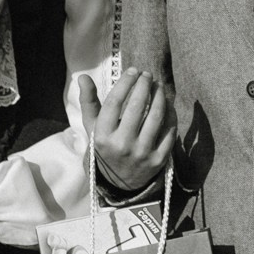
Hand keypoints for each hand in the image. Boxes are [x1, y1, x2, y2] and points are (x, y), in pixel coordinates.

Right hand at [80, 71, 173, 193]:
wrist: (119, 183)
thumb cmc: (105, 147)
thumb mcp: (93, 128)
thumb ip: (88, 102)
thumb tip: (82, 77)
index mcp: (102, 136)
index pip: (115, 102)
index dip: (125, 82)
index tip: (133, 71)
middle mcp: (122, 145)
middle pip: (136, 106)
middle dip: (144, 85)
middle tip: (147, 75)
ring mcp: (142, 153)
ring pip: (156, 116)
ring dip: (159, 96)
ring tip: (158, 85)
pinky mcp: (159, 159)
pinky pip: (169, 130)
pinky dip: (170, 113)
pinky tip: (167, 103)